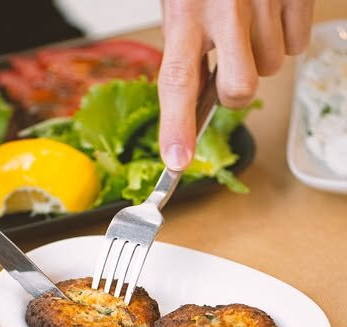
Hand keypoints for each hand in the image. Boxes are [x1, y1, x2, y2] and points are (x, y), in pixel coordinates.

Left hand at [158, 0, 313, 169]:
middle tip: (229, 66)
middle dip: (235, 92)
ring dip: (261, 56)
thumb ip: (187, 48)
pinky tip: (270, 14)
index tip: (176, 161)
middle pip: (239, 89)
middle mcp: (224, 7)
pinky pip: (298, 44)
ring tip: (249, 23)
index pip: (178, 79)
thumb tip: (194, 99)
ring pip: (272, 67)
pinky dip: (286, 37)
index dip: (176, 125)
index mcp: (185, 11)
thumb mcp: (181, 2)